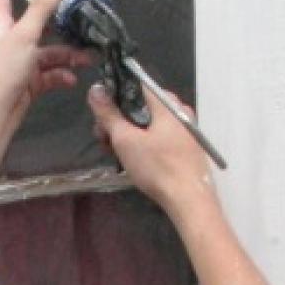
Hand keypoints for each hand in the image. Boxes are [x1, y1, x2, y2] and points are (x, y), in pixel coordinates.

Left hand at [0, 0, 87, 134]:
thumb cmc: (3, 71)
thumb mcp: (25, 35)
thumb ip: (43, 8)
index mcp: (2, 23)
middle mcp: (11, 39)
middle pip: (36, 23)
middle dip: (59, 22)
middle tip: (82, 15)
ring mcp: (20, 62)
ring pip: (48, 52)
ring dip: (68, 55)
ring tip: (87, 58)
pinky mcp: (29, 82)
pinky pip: (49, 74)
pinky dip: (61, 75)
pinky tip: (72, 79)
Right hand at [88, 79, 212, 207]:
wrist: (189, 199)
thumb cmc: (157, 167)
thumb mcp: (125, 139)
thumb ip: (108, 114)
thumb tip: (95, 90)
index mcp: (166, 102)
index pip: (135, 85)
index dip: (113, 97)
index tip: (100, 116)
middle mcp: (178, 111)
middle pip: (140, 106)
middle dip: (118, 121)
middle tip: (104, 141)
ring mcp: (184, 129)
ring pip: (148, 124)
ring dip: (128, 135)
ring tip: (116, 154)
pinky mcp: (186, 147)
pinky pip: (159, 137)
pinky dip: (143, 144)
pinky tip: (133, 160)